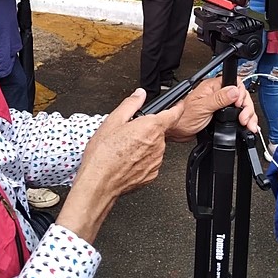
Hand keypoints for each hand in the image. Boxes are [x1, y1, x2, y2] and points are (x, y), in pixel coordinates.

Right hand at [57, 89, 179, 242]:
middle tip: (128, 133)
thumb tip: (139, 95)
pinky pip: (150, 161)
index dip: (178, 106)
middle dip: (147, 130)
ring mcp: (155, 161)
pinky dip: (142, 159)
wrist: (99, 182)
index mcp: (150, 128)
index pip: (173, 114)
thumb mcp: (112, 121)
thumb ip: (130, 104)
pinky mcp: (151, 174)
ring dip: (144, 145)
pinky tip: (126, 160)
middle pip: (159, 131)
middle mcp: (157, 145)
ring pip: (155, 147)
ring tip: (124, 148)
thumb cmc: (103, 154)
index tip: (179, 103)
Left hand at [166, 78, 256, 141]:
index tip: (239, 105)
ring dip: (248, 115)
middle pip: (241, 95)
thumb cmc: (183, 117)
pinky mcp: (222, 114)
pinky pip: (237, 115)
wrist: (177, 130)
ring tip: (248, 125)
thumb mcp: (202, 107)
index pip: (234, 82)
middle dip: (246, 107)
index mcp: (212, 87)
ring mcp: (221, 104)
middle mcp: (218, 94)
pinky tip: (247, 126)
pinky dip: (245, 120)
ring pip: (241, 106)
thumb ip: (219, 98)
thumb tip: (234, 90)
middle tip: (244, 118)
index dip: (241, 93)